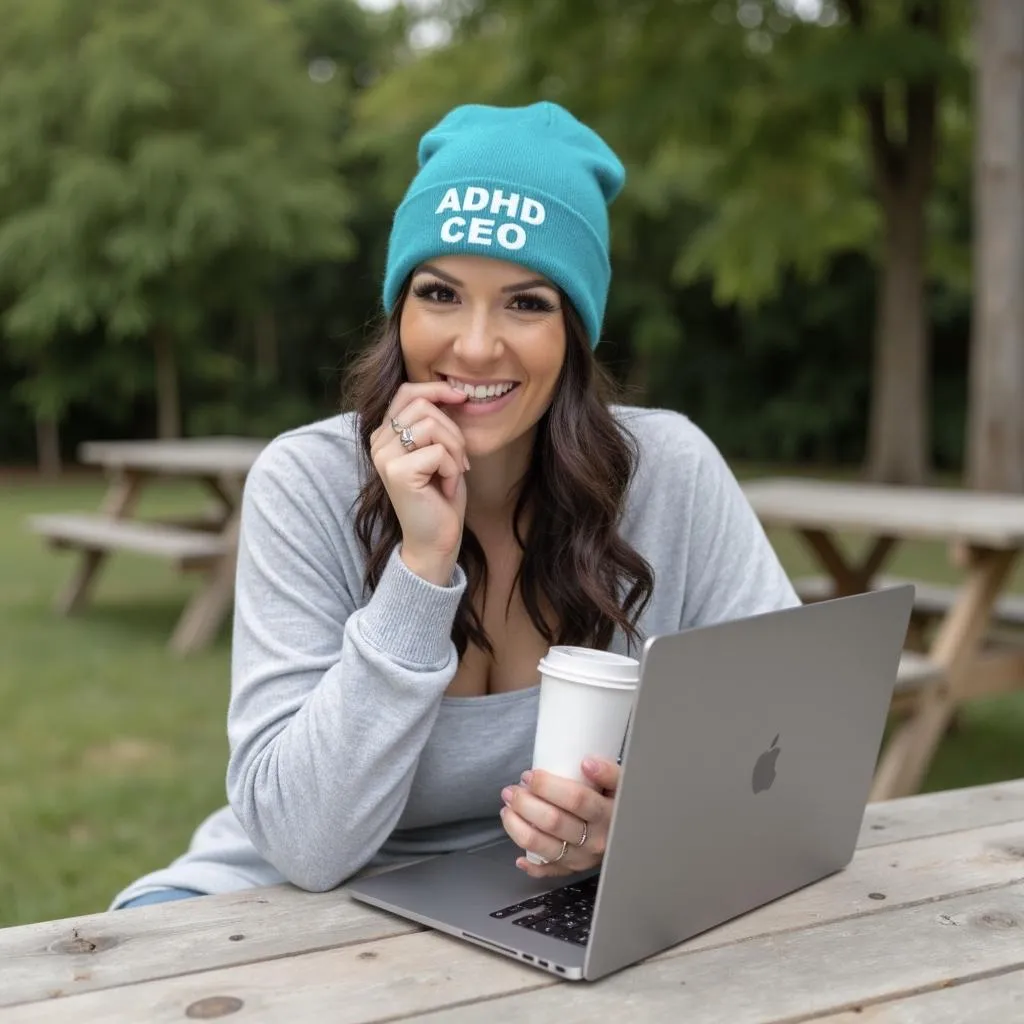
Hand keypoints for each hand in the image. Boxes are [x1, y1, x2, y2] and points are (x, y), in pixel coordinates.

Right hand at [370, 382, 469, 584]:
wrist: (435, 541)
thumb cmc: (440, 497)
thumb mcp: (438, 451)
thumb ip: (434, 422)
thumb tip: (454, 390)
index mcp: (385, 434)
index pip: (407, 392)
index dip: (436, 388)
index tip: (461, 398)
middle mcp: (378, 442)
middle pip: (423, 405)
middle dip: (454, 431)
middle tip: (460, 461)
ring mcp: (384, 457)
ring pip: (432, 424)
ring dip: (455, 449)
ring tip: (453, 474)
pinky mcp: (398, 472)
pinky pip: (439, 452)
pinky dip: (453, 470)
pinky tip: (446, 490)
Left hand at [499, 757, 619, 877]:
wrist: (634, 835)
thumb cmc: (620, 803)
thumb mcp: (623, 784)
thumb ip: (609, 771)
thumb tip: (586, 763)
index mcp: (608, 815)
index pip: (576, 799)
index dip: (548, 786)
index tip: (530, 775)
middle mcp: (596, 840)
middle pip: (554, 822)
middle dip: (525, 804)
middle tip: (511, 790)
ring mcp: (583, 859)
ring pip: (544, 847)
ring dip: (518, 828)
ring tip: (507, 810)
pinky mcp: (574, 870)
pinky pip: (549, 871)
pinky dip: (531, 866)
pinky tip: (519, 857)